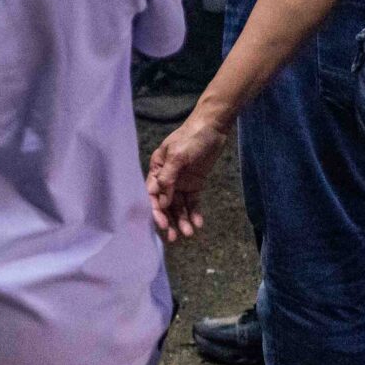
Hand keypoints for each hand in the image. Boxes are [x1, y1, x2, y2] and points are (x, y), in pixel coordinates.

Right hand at [147, 108, 231, 240]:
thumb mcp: (177, 155)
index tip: (162, 224)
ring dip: (182, 220)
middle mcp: (167, 178)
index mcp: (157, 168)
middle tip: (173, 237)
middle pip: (165, 203)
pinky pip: (192, 202)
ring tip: (189, 233)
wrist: (213, 128)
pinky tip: (198, 224)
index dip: (155, 209)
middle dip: (168, 220)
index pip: (152, 193)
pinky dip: (194, 213)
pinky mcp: (194, 184)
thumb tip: (161, 201)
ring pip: (178, 206)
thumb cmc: (191, 138)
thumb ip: (168, 177)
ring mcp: (181, 182)